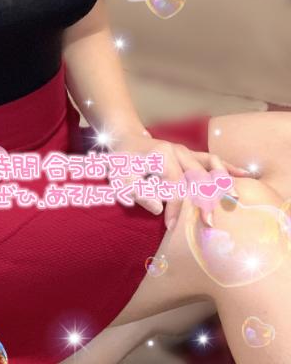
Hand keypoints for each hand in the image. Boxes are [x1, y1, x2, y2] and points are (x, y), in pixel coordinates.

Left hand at [110, 130, 254, 229]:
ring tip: (234, 200)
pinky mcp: (190, 154)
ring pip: (210, 165)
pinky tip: (244, 175)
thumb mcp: (120, 176)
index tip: (172, 227)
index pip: (174, 186)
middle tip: (209, 224)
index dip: (175, 208)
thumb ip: (136, 193)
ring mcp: (186, 151)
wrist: (124, 137)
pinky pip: (211, 159)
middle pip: (197, 177)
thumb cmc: (122, 160)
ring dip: (222, 182)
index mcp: (162, 155)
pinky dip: (228, 167)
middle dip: (204, 201)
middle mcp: (178, 150)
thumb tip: (157, 209)